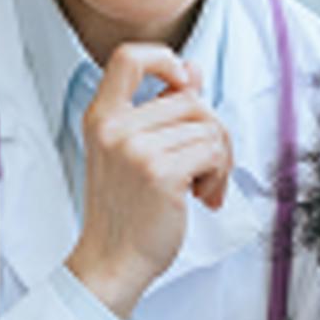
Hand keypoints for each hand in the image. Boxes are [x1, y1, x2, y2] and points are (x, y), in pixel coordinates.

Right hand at [65, 45, 229, 314]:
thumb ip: (161, 109)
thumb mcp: (132, 152)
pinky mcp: (161, 172)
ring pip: (208, 126)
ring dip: (217, 159)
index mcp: (101, 117)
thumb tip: (193, 70)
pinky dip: (219, 175)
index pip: (129, 57)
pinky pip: (213, 152)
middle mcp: (114, 127)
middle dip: (210, 133)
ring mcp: (136, 149)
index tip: (182, 82)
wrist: (112, 261)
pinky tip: (202, 197)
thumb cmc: (124, 211)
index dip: (164, 59)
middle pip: (191, 100)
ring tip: (200, 186)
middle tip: (204, 168)